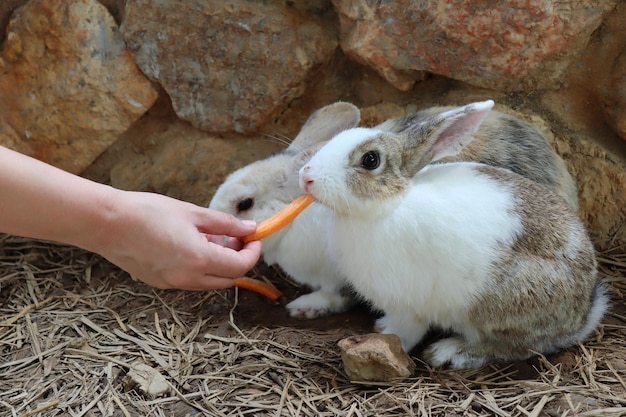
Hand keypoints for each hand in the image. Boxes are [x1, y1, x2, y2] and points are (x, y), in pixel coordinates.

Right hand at [95, 190, 261, 289]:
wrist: (106, 223)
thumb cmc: (148, 212)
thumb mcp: (192, 213)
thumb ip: (225, 224)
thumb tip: (250, 228)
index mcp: (199, 259)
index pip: (240, 266)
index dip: (252, 252)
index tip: (253, 237)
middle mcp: (188, 278)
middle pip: (228, 278)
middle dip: (238, 259)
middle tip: (236, 237)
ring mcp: (172, 284)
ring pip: (209, 281)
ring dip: (220, 264)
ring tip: (213, 238)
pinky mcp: (159, 282)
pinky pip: (191, 280)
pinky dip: (201, 267)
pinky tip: (192, 245)